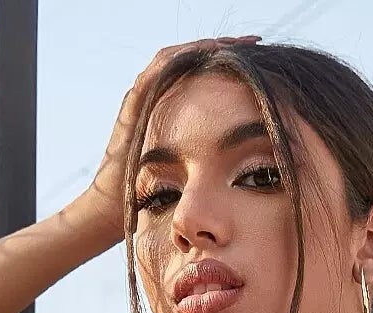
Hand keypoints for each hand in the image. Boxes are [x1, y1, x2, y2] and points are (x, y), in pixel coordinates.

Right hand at [86, 36, 263, 239]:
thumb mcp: (192, 174)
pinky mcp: (132, 103)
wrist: (114, 209)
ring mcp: (143, 97)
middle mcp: (157, 97)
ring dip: (204, 48)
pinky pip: (157, 71)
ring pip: (176, 59)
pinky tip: (203, 55)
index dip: (230, 63)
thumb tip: (253, 167)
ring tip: (232, 45)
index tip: (259, 58)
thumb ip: (213, 162)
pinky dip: (180, 59)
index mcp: (173, 109)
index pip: (203, 74)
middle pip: (192, 60)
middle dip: (222, 48)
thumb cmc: (153, 198)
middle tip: (252, 43)